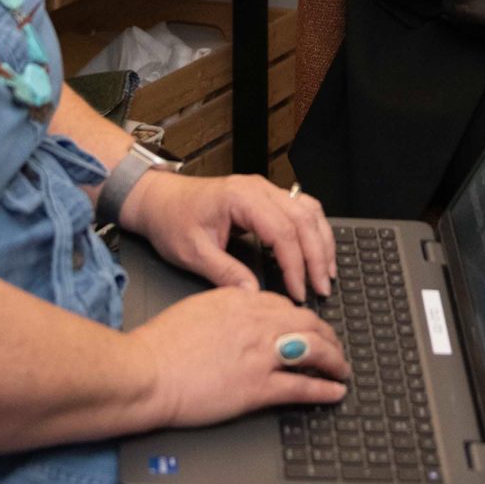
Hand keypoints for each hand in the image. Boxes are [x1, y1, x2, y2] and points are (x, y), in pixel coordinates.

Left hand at [129, 172, 334, 301]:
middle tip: (321, 288)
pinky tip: (318, 250)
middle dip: (317, 256)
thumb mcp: (193, 252)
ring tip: (326, 272)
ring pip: (308, 210)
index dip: (295, 264)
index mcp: (241, 198)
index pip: (282, 232)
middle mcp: (258, 188)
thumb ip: (226, 273)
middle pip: (303, 219)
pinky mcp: (266, 196)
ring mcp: (264, 189)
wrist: (158, 200)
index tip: (298, 291)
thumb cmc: (172, 220)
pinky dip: (313, 230)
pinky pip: (301, 208)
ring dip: (322, 241)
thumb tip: (254, 295)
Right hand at [132, 286, 348, 429]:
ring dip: (334, 359)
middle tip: (334, 345)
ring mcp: (261, 354)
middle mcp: (257, 322)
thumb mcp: (196, 307)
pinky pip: (303, 386)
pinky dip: (324, 389)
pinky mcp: (258, 387)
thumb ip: (223, 304)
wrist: (146, 371)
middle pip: (308, 321)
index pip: (284, 303)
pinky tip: (335, 391)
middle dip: (327, 334)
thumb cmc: (159, 344)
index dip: (300, 316)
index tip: (306, 325)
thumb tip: (239, 307)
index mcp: (240, 299)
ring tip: (342, 368)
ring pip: (314, 349)